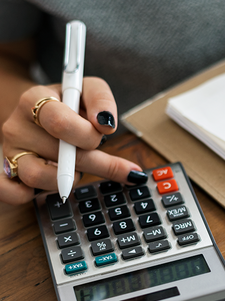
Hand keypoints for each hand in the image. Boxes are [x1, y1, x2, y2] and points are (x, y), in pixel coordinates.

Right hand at [1, 77, 146, 204]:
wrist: (38, 110)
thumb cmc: (68, 103)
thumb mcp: (87, 89)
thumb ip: (101, 100)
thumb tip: (107, 125)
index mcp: (35, 100)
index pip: (58, 122)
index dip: (87, 134)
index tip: (105, 134)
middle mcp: (17, 127)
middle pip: (58, 154)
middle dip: (97, 162)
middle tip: (121, 168)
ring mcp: (11, 152)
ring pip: (37, 176)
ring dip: (69, 179)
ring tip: (80, 169)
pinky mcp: (8, 173)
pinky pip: (11, 192)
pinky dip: (30, 195)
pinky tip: (54, 187)